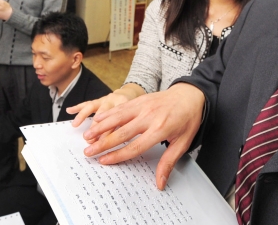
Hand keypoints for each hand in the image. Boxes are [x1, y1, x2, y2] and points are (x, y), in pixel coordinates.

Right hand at [81, 83, 204, 189]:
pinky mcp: (139, 99)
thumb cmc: (188, 120)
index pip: (135, 146)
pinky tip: (97, 120)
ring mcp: (143, 106)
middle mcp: (149, 117)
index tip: (104, 161)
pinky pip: (120, 107)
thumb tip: (160, 184)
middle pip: (122, 133)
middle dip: (103, 144)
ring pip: (117, 118)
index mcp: (160, 129)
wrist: (190, 95)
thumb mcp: (183, 143)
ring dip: (101, 127)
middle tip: (88, 152)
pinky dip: (108, 114)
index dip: (118, 155)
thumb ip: (168, 162)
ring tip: (87, 137)